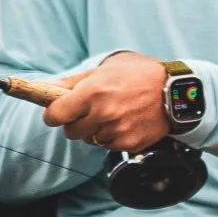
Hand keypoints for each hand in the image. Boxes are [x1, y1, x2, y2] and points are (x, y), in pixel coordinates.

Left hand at [42, 52, 168, 151]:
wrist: (173, 90)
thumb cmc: (136, 75)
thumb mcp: (103, 70)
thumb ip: (71, 82)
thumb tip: (43, 87)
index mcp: (92, 92)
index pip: (55, 115)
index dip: (54, 114)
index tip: (58, 112)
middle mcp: (102, 113)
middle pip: (70, 132)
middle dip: (76, 123)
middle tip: (90, 112)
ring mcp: (116, 130)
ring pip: (90, 140)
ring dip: (96, 130)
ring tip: (113, 114)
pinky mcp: (129, 143)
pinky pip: (108, 146)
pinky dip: (113, 137)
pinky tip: (125, 122)